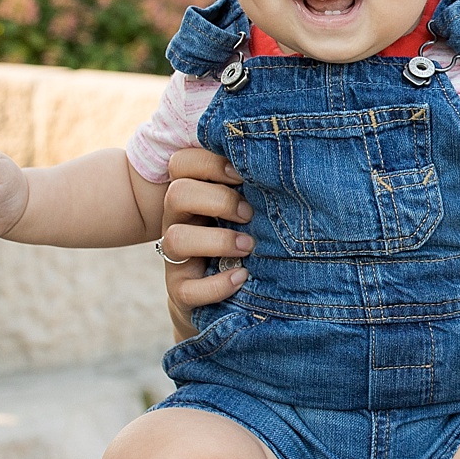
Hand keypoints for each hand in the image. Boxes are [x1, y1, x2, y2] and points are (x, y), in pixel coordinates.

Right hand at [162, 147, 254, 339]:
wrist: (222, 297)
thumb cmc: (242, 235)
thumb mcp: (244, 207)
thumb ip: (252, 186)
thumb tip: (284, 162)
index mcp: (192, 193)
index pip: (181, 163)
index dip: (210, 163)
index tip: (243, 174)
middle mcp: (177, 221)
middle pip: (176, 194)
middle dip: (219, 200)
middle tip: (249, 214)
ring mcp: (176, 257)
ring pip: (175, 239)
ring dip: (218, 241)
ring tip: (248, 247)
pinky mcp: (181, 290)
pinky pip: (188, 290)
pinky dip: (217, 285)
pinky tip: (242, 277)